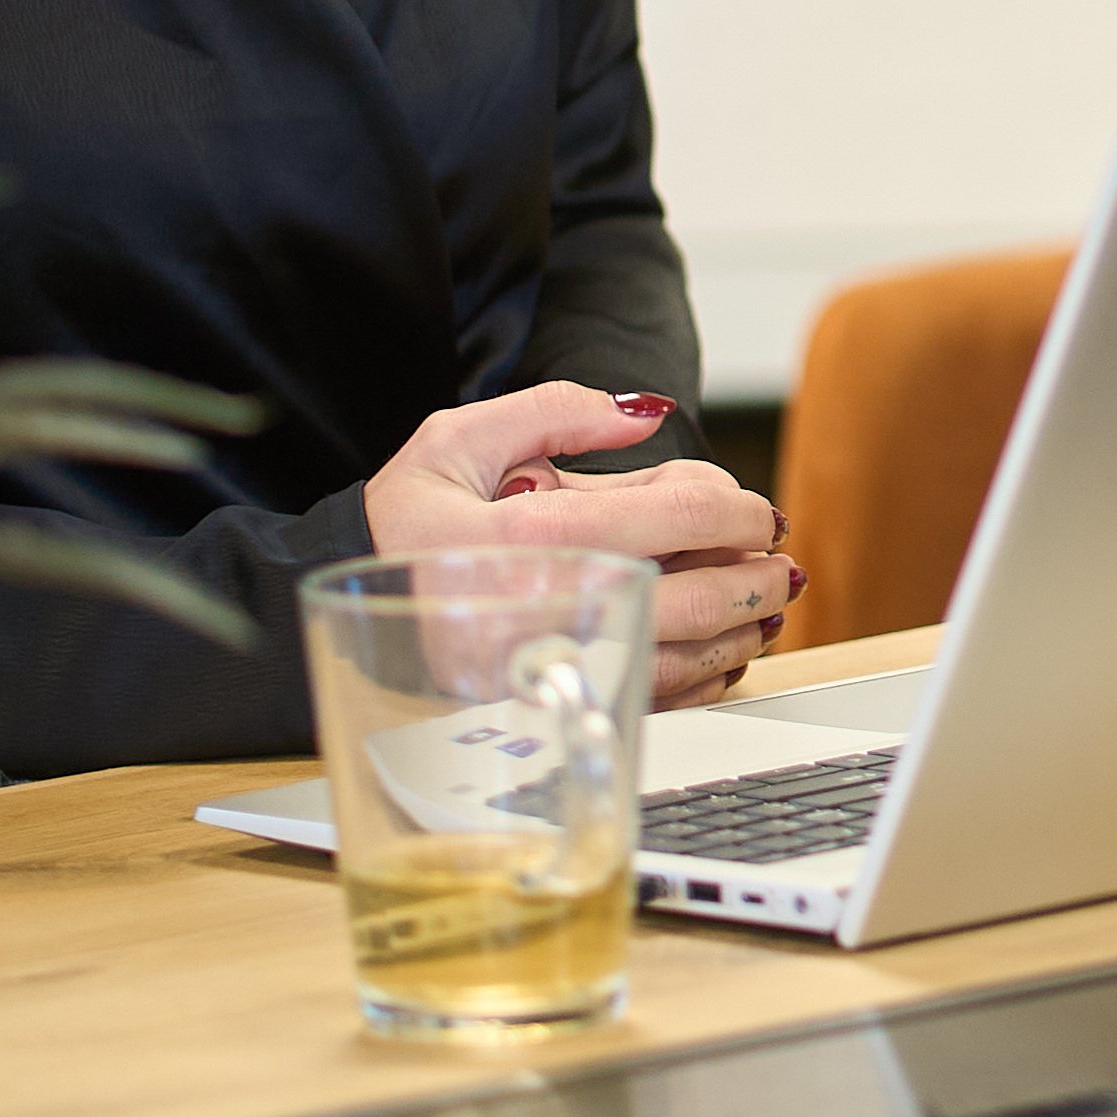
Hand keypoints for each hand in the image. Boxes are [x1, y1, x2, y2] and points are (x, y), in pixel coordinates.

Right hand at [361, 383, 801, 708]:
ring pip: (672, 662)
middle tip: (781, 565)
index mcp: (520, 538)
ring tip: (766, 607)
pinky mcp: (542, 706)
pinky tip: (723, 653)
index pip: (661, 519)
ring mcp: (540, 669)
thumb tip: (647, 414)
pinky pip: (642, 702)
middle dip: (750, 582)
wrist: (335, 596)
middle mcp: (536, 610)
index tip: (756, 509)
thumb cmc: (406, 517)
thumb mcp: (460, 437)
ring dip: (737, 634)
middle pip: (683, 602)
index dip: (729, 511)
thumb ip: (556, 410)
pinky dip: (699, 680)